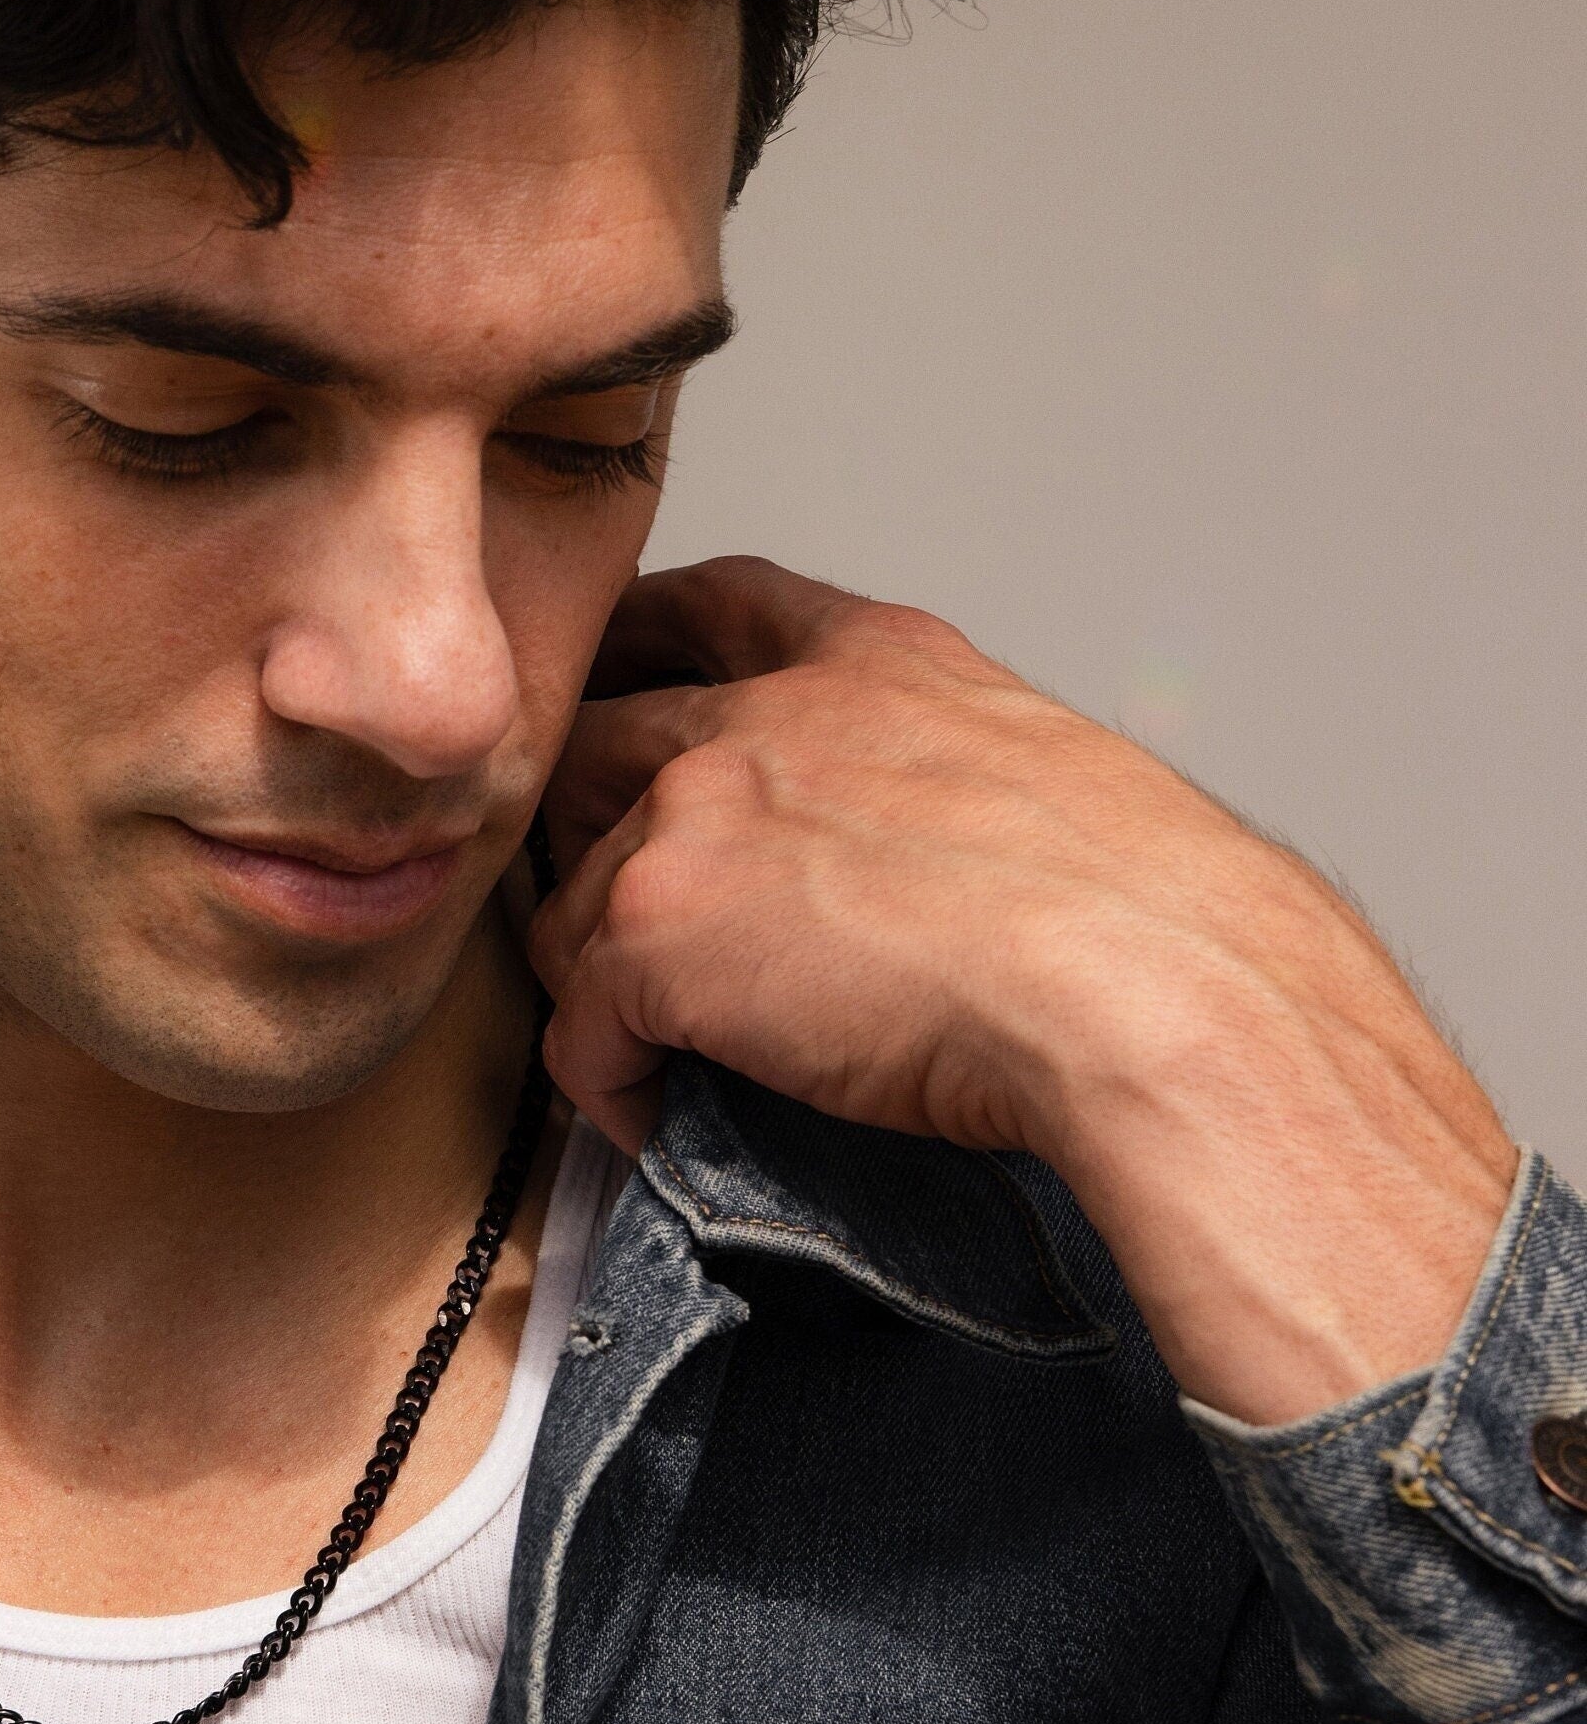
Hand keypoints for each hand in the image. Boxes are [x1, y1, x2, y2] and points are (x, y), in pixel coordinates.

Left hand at [530, 556, 1516, 1420]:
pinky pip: (577, 1024)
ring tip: (663, 1048)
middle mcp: (767, 714)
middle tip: (627, 926)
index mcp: (877, 663)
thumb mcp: (1045, 786)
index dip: (648, 649)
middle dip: (589, 830)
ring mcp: (695, 816)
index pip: (718, 606)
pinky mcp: (654, 932)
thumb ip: (942, 788)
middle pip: (596, 742)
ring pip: (571, 897)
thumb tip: (931, 878)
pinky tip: (662, 1117)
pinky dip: (609, 1084)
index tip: (623, 691)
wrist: (1151, 992)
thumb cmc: (1153, 920)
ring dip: (603, 978)